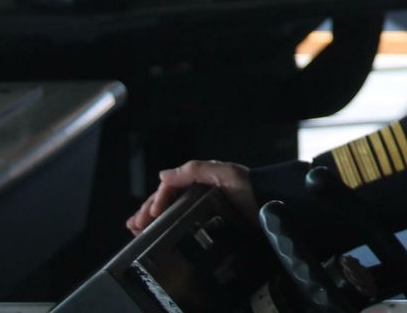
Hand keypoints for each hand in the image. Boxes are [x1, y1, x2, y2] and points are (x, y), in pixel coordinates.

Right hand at [125, 160, 256, 234]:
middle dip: (147, 213)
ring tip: (137, 232)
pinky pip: (181, 226)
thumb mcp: (223, 173)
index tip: (150, 215)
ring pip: (169, 215)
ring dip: (151, 222)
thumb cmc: (250, 187)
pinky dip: (165, 230)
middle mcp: (198, 193)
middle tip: (135, 226)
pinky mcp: (206, 224)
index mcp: (199, 180)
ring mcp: (201, 209)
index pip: (170, 188)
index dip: (156, 201)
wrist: (270, 205)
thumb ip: (195, 170)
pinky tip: (155, 236)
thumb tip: (164, 175)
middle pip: (166, 203)